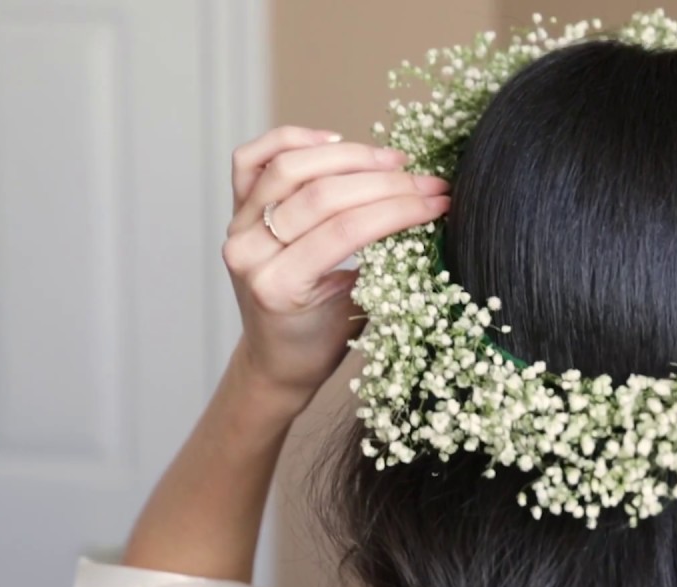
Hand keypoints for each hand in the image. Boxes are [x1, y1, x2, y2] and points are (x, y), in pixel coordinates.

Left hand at [222, 126, 450, 410]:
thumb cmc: (320, 343)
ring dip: (351, 156)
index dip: (399, 209)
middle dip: (386, 183)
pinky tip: (332, 140)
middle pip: (322, 194)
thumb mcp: (359, 314)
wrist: (275, 356)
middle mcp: (249, 251)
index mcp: (278, 286)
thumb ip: (382, 267)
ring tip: (393, 161)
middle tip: (429, 183)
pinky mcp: (237, 209)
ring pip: (291, 167)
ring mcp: (238, 226)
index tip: (439, 201)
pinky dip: (292, 140)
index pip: (347, 230)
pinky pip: (253, 158)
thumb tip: (427, 215)